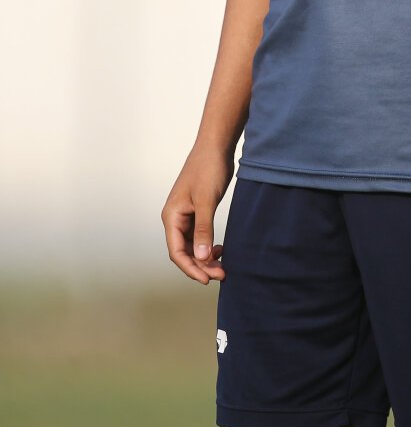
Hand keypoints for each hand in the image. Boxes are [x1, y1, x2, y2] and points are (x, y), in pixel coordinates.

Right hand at [161, 144, 233, 283]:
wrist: (216, 146)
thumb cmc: (208, 169)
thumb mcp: (206, 201)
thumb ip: (204, 229)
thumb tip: (202, 257)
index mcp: (172, 216)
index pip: (177, 252)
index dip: (191, 268)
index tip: (207, 280)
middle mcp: (175, 218)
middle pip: (184, 251)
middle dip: (201, 265)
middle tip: (222, 274)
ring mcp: (185, 214)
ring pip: (193, 245)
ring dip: (205, 257)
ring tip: (223, 265)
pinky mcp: (196, 210)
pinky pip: (199, 235)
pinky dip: (208, 245)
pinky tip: (220, 248)